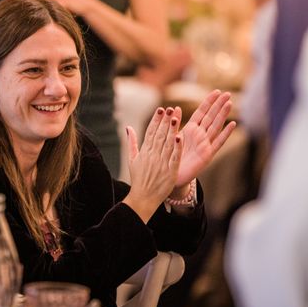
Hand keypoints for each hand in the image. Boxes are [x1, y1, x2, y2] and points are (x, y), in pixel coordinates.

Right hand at [123, 107, 183, 222]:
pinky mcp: (170, 171)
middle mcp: (152, 155)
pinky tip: (179, 137)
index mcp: (144, 151)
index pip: (151, 132)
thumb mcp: (132, 159)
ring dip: (171, 130)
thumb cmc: (138, 179)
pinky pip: (174, 157)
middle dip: (164, 121)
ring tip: (175, 117)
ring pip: (167, 143)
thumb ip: (131, 142)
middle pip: (159, 135)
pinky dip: (177, 148)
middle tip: (169, 109)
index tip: (161, 109)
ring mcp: (161, 163)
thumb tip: (128, 127)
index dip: (156, 120)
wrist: (143, 197)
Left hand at [173, 90, 235, 188]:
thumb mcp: (170, 137)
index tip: (216, 91)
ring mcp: (204, 144)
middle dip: (218, 105)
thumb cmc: (170, 156)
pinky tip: (232, 124)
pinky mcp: (207, 155)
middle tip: (228, 93)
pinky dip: (225, 134)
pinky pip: (218, 143)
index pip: (201, 112)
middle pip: (211, 117)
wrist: (171, 176)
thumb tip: (174, 107)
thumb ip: (173, 123)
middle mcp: (199, 136)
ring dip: (222, 115)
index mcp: (190, 130)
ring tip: (229, 103)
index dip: (208, 102)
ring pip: (215, 127)